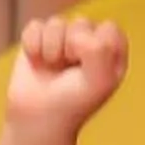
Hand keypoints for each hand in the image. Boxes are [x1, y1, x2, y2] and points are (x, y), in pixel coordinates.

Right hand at [4, 15, 126, 134]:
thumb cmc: (74, 104)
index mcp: (112, 48)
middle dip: (71, 50)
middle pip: (81, 24)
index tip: (90, 73)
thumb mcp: (100, 82)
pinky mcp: (39, 36)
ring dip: (51, 50)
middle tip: (69, 74)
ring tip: (52, 69)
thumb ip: (100, 51)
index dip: (96, 50)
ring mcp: (63, 36)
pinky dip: (33, 46)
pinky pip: (36, 26)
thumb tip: (76, 34)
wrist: (38, 120)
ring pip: (57, 23)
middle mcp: (89, 39)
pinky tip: (37, 62)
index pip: (107, 29)